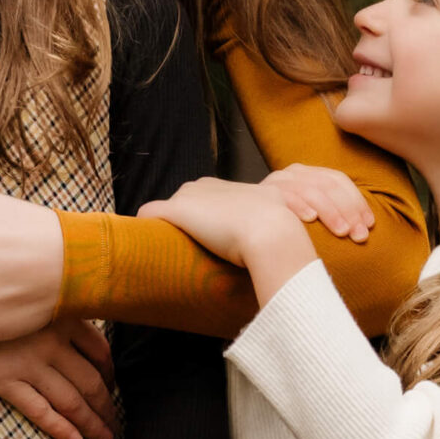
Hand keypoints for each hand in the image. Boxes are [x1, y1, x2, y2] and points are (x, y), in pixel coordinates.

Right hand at [0, 319, 118, 438]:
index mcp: (62, 317)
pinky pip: (39, 410)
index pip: (100, 351)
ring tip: (103, 438)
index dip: (110, 373)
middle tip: (114, 424)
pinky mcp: (4, 380)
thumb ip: (56, 307)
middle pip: (91, 382)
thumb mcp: (31, 292)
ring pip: (71, 401)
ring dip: (91, 423)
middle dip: (106, 407)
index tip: (111, 386)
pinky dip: (60, 428)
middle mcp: (51, 342)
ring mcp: (28, 363)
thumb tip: (80, 327)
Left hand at [137, 177, 317, 304]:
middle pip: (184, 204)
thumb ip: (275, 228)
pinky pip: (149, 214)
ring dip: (165, 229)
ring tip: (167, 253)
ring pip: (166, 211)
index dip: (205, 222)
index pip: (206, 200)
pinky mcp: (175, 211)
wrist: (272, 233)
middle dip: (184, 224)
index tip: (207, 243)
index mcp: (229, 186)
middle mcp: (206, 185)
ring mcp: (189, 198)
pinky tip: (145, 246)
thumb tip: (294, 250)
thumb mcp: (280, 219)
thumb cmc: (282, 233)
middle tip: (188, 252)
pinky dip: (145, 227)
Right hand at [259, 164, 373, 241]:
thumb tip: (350, 231)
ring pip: (310, 189)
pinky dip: (298, 204)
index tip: (369, 225)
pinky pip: (283, 194)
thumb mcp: (295, 218)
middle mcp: (291, 174)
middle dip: (349, 210)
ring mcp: (275, 182)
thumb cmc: (261, 225)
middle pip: (328, 185)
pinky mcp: (259, 193)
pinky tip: (309, 218)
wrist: (221, 215)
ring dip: (330, 211)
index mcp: (303, 174)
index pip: (338, 181)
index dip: (356, 201)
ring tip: (343, 231)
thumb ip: (316, 217)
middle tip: (360, 236)